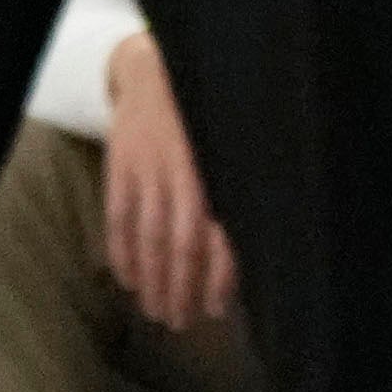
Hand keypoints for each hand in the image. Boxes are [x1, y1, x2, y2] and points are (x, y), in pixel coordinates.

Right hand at [99, 38, 231, 335]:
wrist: (162, 69)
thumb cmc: (221, 113)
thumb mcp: (247, 144)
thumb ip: (253, 187)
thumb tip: (272, 240)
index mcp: (225, 174)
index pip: (221, 239)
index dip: (217, 279)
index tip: (215, 310)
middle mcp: (188, 175)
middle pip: (182, 248)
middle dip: (181, 291)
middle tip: (181, 323)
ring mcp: (150, 172)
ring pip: (149, 240)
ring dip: (151, 281)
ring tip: (156, 311)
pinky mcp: (122, 168)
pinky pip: (118, 219)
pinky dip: (121, 253)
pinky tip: (126, 280)